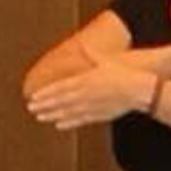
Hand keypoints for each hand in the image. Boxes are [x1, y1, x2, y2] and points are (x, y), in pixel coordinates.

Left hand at [26, 61, 155, 129]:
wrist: (138, 90)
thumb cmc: (123, 73)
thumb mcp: (105, 60)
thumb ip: (90, 54)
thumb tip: (82, 45)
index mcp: (84, 80)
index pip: (59, 88)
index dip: (45, 93)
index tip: (33, 97)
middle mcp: (85, 95)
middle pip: (60, 101)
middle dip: (44, 105)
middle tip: (31, 108)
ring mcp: (91, 106)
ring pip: (67, 112)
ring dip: (52, 115)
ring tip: (40, 117)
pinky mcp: (99, 115)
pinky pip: (80, 120)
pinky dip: (68, 123)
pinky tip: (59, 125)